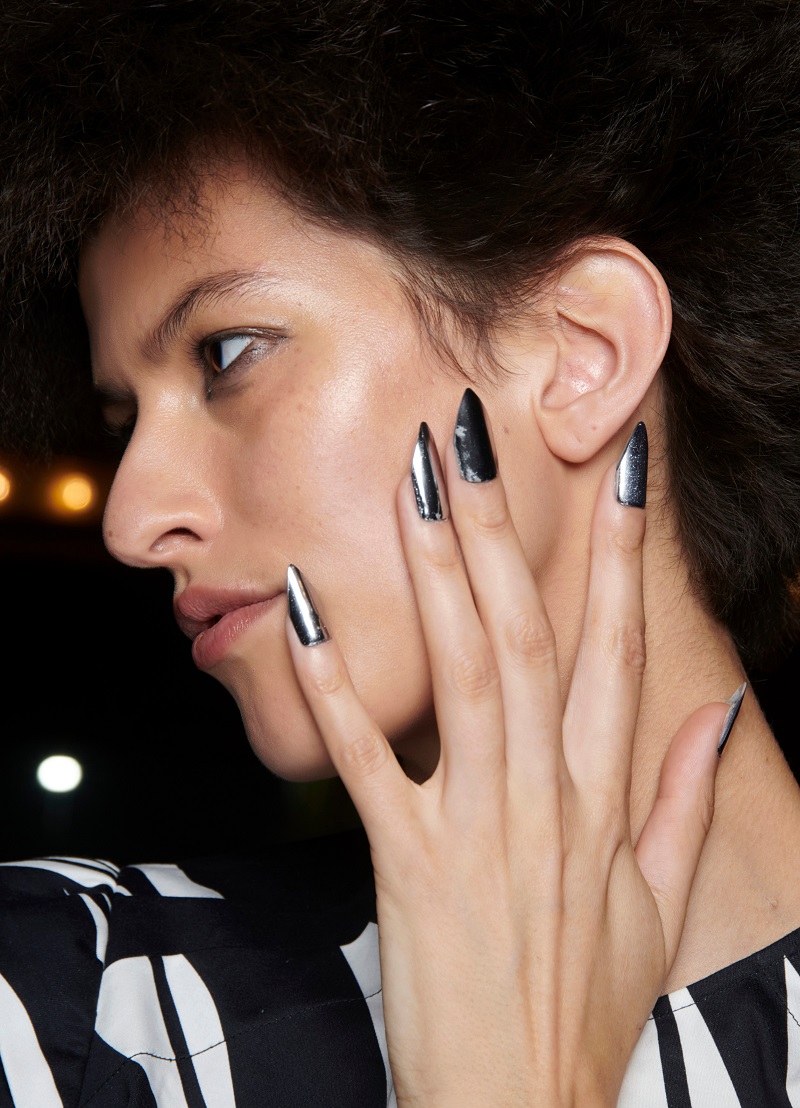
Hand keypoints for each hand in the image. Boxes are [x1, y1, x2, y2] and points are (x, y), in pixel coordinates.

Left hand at [285, 392, 732, 1106]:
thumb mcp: (657, 904)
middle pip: (529, 635)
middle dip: (504, 530)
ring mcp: (478, 825)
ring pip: (463, 674)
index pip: (620, 650)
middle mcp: (547, 794)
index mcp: (604, 796)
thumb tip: (718, 715)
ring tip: (413, 486)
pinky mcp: (408, 864)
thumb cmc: (587, 1003)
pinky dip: (337, 686)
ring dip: (436, 574)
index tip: (622, 472)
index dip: (623, 557)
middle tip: (474, 438)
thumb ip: (682, 799)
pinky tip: (303, 612)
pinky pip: (365, 762)